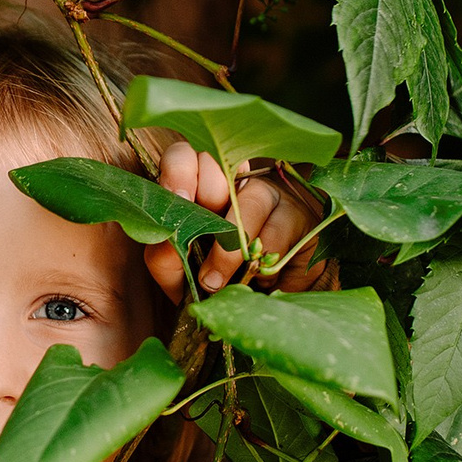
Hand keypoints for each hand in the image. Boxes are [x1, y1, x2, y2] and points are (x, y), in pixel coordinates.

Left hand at [145, 142, 335, 301]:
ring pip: (251, 199)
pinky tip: (253, 278)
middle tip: (200, 237)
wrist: (259, 305)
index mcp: (195, 188)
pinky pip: (276, 232)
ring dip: (229, 246)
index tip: (180, 197)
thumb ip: (164, 258)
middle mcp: (231, 182)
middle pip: (218, 163)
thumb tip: (169, 241)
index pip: (185, 156)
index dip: (180, 170)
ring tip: (214, 281)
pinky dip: (260, 261)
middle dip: (208, 196)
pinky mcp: (297, 216)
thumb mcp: (179, 275)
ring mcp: (267, 194)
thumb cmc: (214, 282)